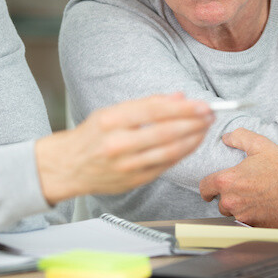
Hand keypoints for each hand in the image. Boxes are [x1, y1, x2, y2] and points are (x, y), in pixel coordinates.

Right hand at [35, 93, 212, 204]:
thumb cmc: (91, 136)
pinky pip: (165, 166)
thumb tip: (178, 97)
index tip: (201, 104)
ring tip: (205, 128)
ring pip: (168, 151)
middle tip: (210, 114)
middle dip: (193, 122)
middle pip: (165, 131)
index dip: (183, 108)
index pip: (154, 110)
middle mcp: (117, 143)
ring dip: (193, 139)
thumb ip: (146, 104)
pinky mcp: (133, 181)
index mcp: (110, 120)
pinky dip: (182, 154)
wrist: (67, 167)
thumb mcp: (111, 112)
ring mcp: (126, 165)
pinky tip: (192, 144)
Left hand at [199, 128, 277, 227]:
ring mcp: (244, 216)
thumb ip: (239, 137)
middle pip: (220, 202)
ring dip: (239, 207)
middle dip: (228, 196)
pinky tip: (263, 207)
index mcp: (228, 182)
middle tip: (241, 188)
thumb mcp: (260, 145)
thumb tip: (227, 137)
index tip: (209, 189)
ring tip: (253, 198)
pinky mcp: (256, 227)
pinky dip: (252, 217)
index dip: (207, 187)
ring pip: (233, 214)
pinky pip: (248, 223)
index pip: (205, 187)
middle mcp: (232, 201)